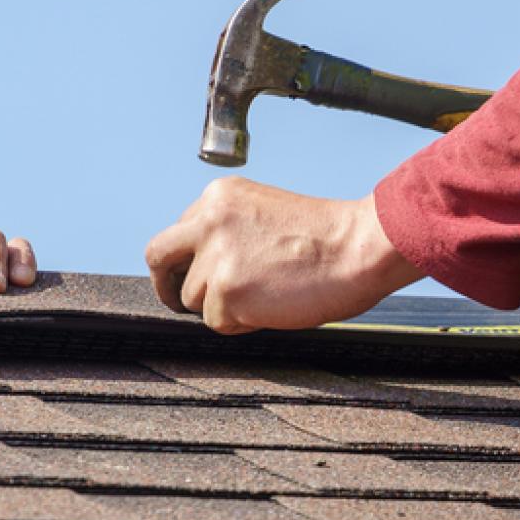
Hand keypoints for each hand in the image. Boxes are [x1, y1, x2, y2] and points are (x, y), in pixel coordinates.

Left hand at [144, 177, 421, 334]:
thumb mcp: (266, 215)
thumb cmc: (329, 238)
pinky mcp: (225, 292)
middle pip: (160, 258)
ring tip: (267, 297)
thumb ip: (231, 231)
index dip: (190, 257)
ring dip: (223, 306)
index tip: (198, 272)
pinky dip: (243, 323)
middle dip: (167, 282)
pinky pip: (217, 321)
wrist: (359, 247)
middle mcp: (208, 221)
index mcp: (219, 197)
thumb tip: (207, 266)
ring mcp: (214, 258)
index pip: (180, 231)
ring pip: (193, 298)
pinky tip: (274, 306)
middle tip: (178, 300)